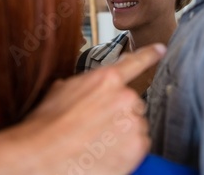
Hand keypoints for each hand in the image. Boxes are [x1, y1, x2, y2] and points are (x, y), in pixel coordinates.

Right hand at [25, 43, 165, 174]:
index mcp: (107, 79)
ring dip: (122, 132)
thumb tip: (85, 88)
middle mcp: (125, 97)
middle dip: (119, 113)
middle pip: (132, 103)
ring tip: (97, 141)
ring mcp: (133, 122)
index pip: (135, 61)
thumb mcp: (61, 90)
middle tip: (97, 125)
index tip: (160, 49)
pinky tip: (105, 153)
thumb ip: (85, 84)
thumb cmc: (47, 125)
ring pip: (135, 125)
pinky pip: (139, 145)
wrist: (43, 155)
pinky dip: (126, 150)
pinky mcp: (138, 147)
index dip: (150, 54)